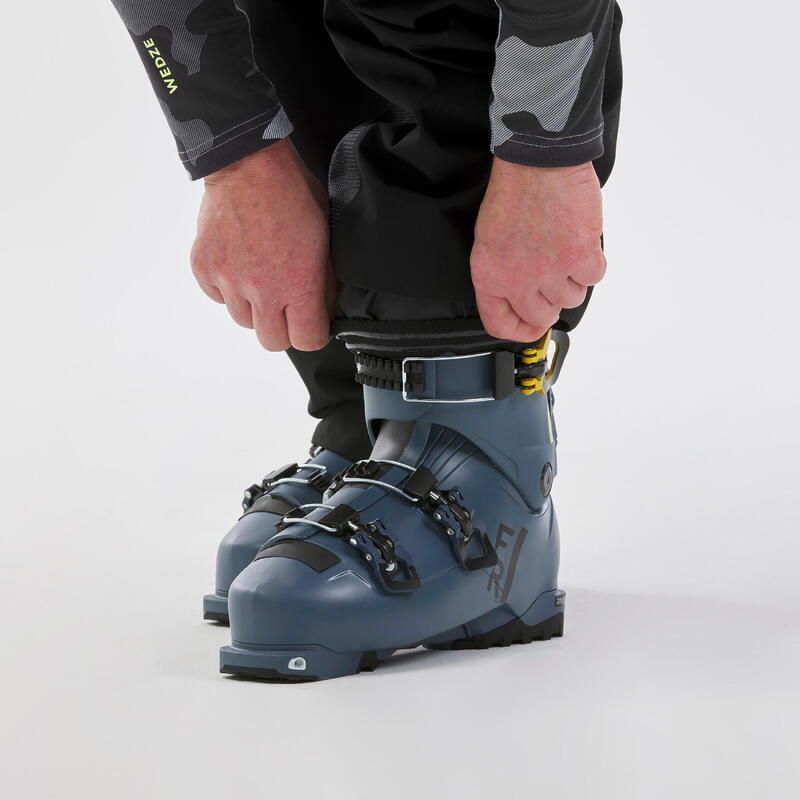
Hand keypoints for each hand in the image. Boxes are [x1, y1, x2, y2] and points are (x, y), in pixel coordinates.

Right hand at [190, 140, 333, 351]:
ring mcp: (229, 280)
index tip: (312, 320)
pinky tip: (240, 262)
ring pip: (243, 320)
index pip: (307, 342)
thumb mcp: (326, 238)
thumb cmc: (292, 193)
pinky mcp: (204, 268)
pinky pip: (217, 297)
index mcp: (298, 284)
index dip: (313, 333)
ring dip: (253, 307)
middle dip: (282, 327)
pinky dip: (228, 288)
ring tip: (261, 274)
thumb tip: (324, 309)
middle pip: (271, 342)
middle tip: (286, 303)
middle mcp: (262, 289)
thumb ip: (324, 281)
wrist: (249, 162)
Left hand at [470, 159, 605, 342]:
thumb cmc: (514, 193)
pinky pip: (594, 277)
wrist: (538, 160)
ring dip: (572, 277)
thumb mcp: (490, 241)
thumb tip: (520, 300)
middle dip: (551, 300)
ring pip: (571, 298)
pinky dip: (591, 262)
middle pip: (542, 316)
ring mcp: (550, 271)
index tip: (531, 326)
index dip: (519, 330)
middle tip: (553, 275)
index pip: (500, 324)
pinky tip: (579, 240)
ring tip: (563, 246)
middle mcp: (518, 280)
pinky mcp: (580, 257)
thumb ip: (502, 275)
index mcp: (490, 277)